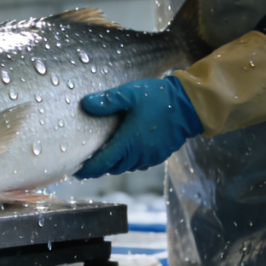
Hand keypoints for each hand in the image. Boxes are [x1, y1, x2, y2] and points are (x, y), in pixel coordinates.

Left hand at [75, 77, 203, 178]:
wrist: (190, 106)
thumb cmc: (159, 98)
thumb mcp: (130, 94)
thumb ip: (107, 101)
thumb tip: (85, 104)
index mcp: (128, 143)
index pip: (102, 163)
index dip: (87, 169)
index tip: (75, 171)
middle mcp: (138, 155)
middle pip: (112, 168)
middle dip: (98, 167)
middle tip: (86, 162)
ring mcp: (150, 157)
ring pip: (125, 168)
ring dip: (113, 164)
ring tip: (103, 156)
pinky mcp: (159, 155)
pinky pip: (138, 164)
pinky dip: (127, 161)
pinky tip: (125, 151)